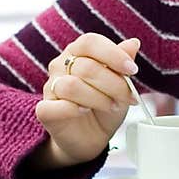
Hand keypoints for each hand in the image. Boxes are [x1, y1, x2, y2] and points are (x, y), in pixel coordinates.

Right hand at [32, 33, 140, 169]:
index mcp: (79, 52)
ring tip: (111, 106)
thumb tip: (133, 43)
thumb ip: (123, 64)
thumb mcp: (121, 84)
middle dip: (114, 84)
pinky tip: (85, 111)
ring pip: (72, 86)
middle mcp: (61, 65)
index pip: (90, 42)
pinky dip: (74, 110)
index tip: (132, 70)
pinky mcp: (45, 110)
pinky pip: (56, 106)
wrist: (92, 137)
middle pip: (86, 66)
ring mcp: (50, 87)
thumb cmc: (105, 106)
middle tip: (126, 98)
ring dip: (98, 98)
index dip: (113, 54)